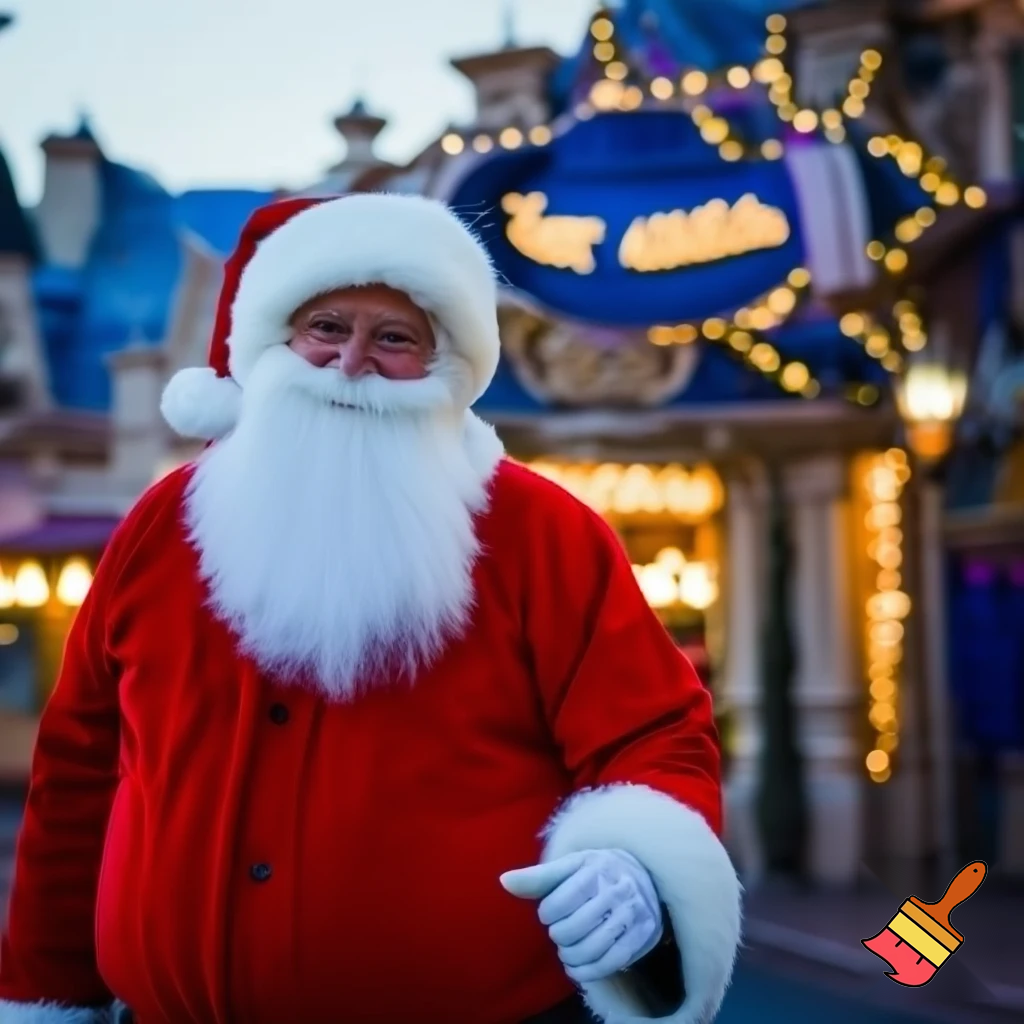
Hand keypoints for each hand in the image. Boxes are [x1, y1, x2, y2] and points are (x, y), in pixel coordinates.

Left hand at [501, 849, 662, 982]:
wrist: (643, 873)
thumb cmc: (597, 870)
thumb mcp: (569, 866)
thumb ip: (538, 876)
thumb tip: (504, 881)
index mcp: (595, 868)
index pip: (562, 900)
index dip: (548, 913)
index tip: (547, 914)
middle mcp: (617, 890)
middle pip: (576, 927)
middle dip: (559, 936)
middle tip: (558, 933)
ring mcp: (633, 913)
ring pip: (593, 948)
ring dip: (571, 956)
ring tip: (566, 951)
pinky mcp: (643, 934)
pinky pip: (612, 962)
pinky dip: (589, 971)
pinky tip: (577, 967)